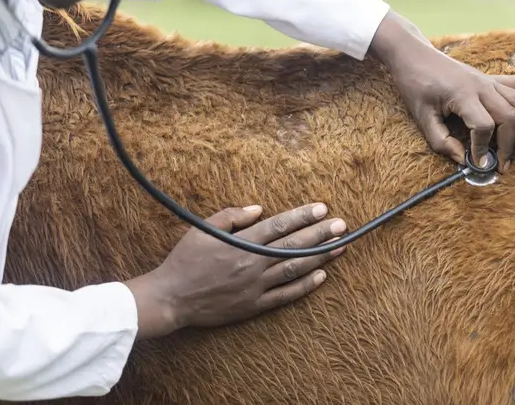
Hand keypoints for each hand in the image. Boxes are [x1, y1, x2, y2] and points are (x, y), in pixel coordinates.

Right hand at [125, 203, 345, 339]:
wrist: (171, 298)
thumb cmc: (185, 259)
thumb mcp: (202, 229)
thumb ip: (231, 217)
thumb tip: (259, 209)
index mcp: (241, 243)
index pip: (280, 225)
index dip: (303, 216)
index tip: (323, 208)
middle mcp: (253, 264)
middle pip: (294, 246)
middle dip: (321, 234)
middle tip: (343, 225)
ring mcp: (255, 286)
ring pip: (295, 269)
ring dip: (320, 257)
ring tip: (341, 246)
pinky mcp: (254, 306)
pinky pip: (285, 296)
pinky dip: (305, 286)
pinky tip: (322, 276)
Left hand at [368, 11, 514, 168]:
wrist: (413, 55)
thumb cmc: (415, 86)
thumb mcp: (421, 117)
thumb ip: (440, 141)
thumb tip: (463, 160)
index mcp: (462, 94)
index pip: (483, 125)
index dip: (483, 148)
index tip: (478, 163)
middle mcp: (481, 86)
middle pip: (508, 116)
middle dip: (510, 144)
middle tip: (504, 166)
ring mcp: (488, 81)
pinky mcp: (491, 79)